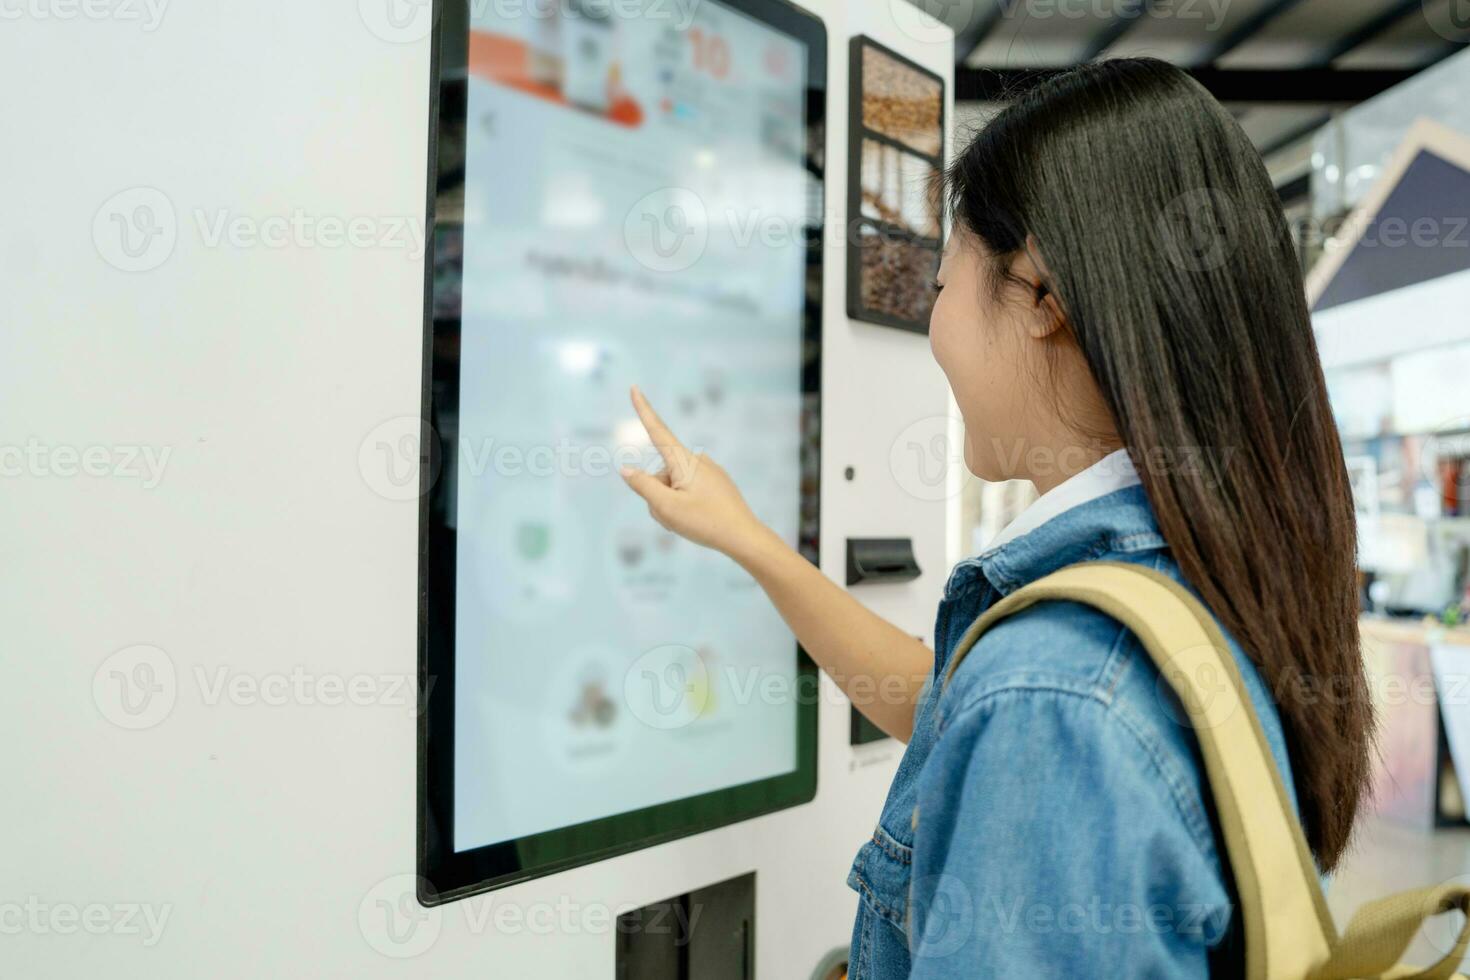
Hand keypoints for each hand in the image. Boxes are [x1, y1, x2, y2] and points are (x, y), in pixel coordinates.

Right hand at [619, 385, 774, 560]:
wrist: (744, 537)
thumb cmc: (705, 522)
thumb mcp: (666, 508)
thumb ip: (643, 486)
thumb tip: (626, 469)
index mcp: (684, 461)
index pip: (657, 430)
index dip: (643, 410)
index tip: (634, 387)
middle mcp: (697, 460)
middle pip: (660, 475)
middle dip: (658, 497)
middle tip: (677, 518)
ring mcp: (708, 471)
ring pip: (673, 487)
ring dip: (671, 505)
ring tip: (691, 522)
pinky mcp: (715, 483)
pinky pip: (688, 491)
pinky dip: (686, 505)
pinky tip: (701, 519)